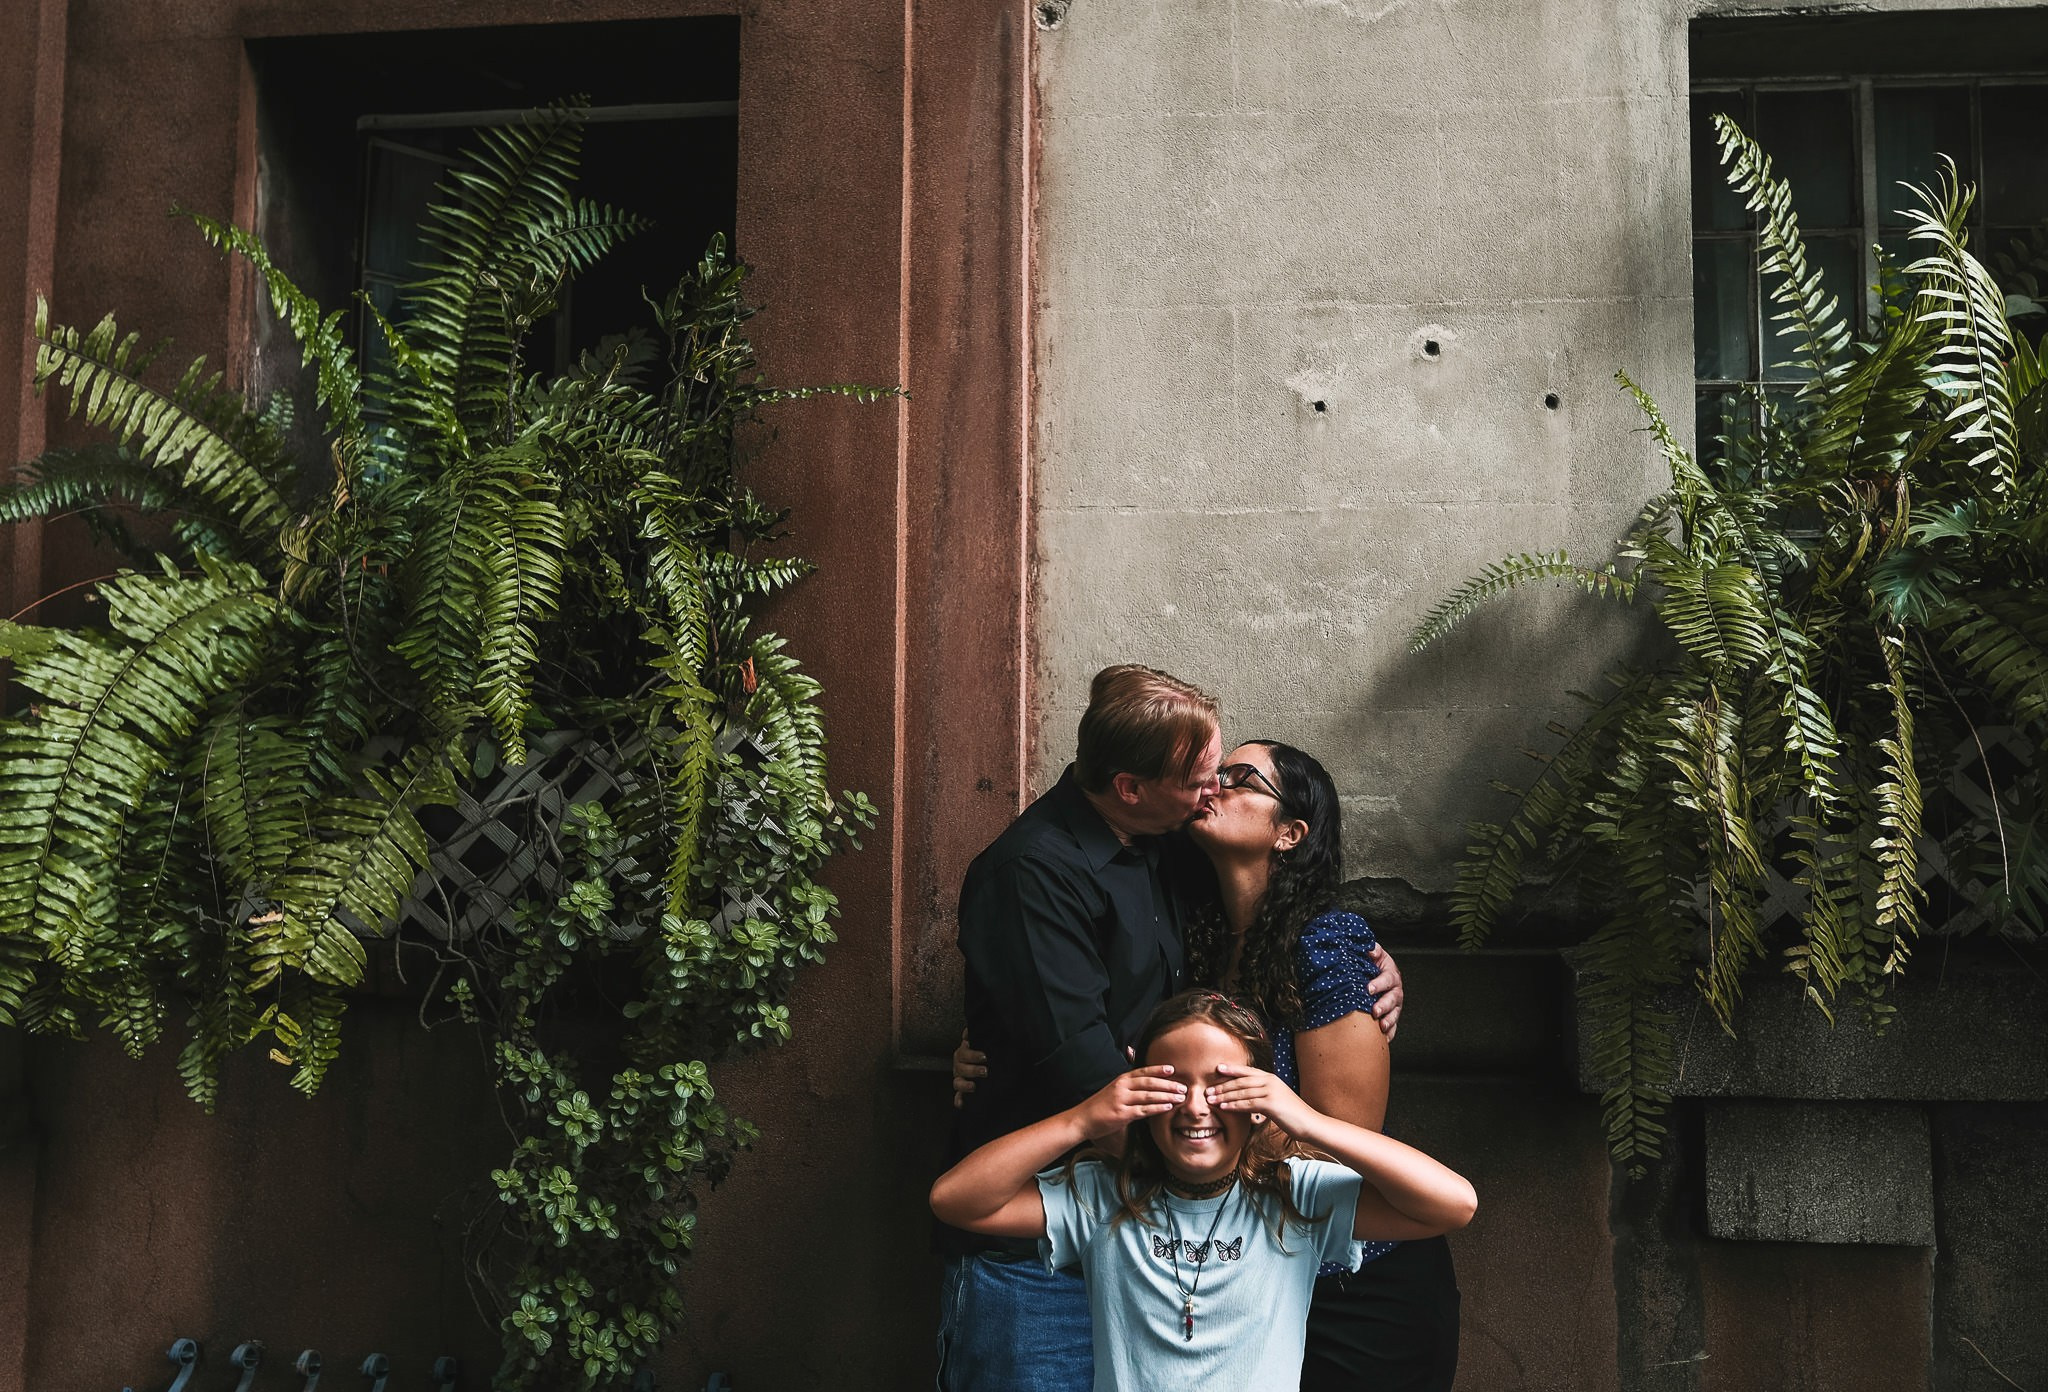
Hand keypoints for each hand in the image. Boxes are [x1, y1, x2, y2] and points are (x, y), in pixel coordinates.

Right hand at [951, 1030, 986, 1108]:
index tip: (984, 1056)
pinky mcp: (962, 1091)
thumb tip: (968, 1033)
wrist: (986, 1062)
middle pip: (961, 1068)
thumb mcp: (981, 1041)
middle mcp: (959, 1066)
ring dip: (965, 1085)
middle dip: (973, 1070)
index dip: (972, 1055)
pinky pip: (958, 1097)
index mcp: (963, 1054)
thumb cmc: (983, 1050)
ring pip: (957, 1083)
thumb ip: (974, 1034)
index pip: (964, 1053)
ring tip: (974, 1087)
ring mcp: (960, 1079)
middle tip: (985, 1071)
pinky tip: (962, 1104)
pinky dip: (959, 1100)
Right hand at [1072, 1065, 1185, 1141]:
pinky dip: (1157, 1108)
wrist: (1082, 1119)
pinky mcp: (1122, 1114)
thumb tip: (1146, 1087)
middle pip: (1149, 1082)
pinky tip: (1168, 1107)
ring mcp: (1122, 1100)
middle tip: (1184, 1086)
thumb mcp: (1113, 1091)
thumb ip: (1128, 1087)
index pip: (1143, 1072)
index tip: (1173, 1069)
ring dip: (1167, 1095)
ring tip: (1181, 1097)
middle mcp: (1122, 1087)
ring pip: (1149, 1095)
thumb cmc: (1099, 1107)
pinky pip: (1143, 1110)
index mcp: (1121, 1080)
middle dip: (1168, 1084)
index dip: (1158, 1069)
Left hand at [1205, 1063, 1319, 1137]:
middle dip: (1223, 1085)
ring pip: (1242, 1092)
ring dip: (1224, 1096)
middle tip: (1207, 1090)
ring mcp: (1271, 1091)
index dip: (1232, 1069)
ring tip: (1211, 1099)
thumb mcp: (1278, 1100)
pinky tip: (1224, 1107)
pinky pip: (1248, 1103)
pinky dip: (1234, 1105)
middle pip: (1241, 1081)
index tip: (1217, 1068)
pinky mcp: (1271, 1103)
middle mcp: (1270, 1081)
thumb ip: (1263, 1095)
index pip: (1248, 1071)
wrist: (1310, 1123)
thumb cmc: (1293, 1115)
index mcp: (1271, 1078)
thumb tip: (1249, 1097)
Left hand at [1367, 944, 1403, 1041]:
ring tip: (1382, 1026)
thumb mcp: (1374, 954)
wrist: (1374, 974)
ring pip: (1394, 1014)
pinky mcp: (1392, 1016)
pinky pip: (1393, 1027)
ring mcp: (1395, 1005)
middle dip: (1384, 1005)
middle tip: (1375, 1011)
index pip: (1387, 979)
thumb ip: (1372, 950)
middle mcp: (1395, 990)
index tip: (1369, 989)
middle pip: (1393, 999)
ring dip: (1389, 1020)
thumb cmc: (1372, 964)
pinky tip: (1383, 1039)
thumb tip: (1370, 949)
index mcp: (1391, 974)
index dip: (1379, 984)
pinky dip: (1389, 1033)